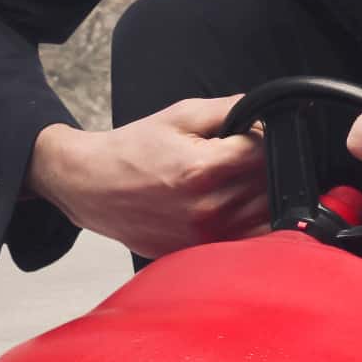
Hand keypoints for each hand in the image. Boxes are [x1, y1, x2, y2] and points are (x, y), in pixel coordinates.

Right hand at [31, 98, 269, 258]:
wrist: (92, 186)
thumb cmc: (131, 152)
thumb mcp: (178, 116)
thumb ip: (227, 109)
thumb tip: (264, 110)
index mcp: (202, 170)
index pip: (264, 152)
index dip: (264, 137)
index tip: (250, 134)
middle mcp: (207, 209)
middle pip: (269, 184)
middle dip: (263, 165)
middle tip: (240, 155)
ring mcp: (204, 236)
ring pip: (264, 215)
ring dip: (260, 194)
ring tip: (233, 178)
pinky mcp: (199, 252)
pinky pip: (248, 239)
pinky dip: (251, 221)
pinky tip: (230, 203)